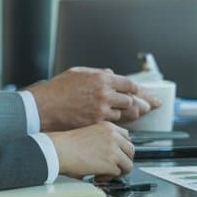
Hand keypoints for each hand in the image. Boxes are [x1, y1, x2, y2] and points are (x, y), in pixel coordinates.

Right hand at [27, 67, 156, 129]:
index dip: (137, 89)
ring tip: (144, 113)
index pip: (128, 84)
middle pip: (131, 99)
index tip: (141, 92)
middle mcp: (104, 93)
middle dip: (142, 102)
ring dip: (133, 113)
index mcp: (102, 78)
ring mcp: (101, 109)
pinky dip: (121, 122)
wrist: (43, 107)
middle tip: (153, 105)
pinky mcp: (95, 123)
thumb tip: (111, 74)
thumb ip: (98, 73)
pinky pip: (114, 123)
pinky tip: (127, 122)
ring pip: (125, 113)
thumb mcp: (79, 73)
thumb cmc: (58, 89)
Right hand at [50, 122, 134, 177]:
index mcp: (108, 127)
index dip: (122, 148)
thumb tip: (109, 152)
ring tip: (105, 173)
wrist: (59, 149)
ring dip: (118, 171)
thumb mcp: (90, 133)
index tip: (116, 154)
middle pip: (131, 150)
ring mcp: (113, 149)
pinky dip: (109, 178)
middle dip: (123, 160)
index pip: (126, 137)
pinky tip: (98, 176)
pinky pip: (118, 173)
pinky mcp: (110, 163)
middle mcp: (113, 136)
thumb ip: (103, 139)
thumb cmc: (67, 143)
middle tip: (112, 166)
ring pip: (128, 164)